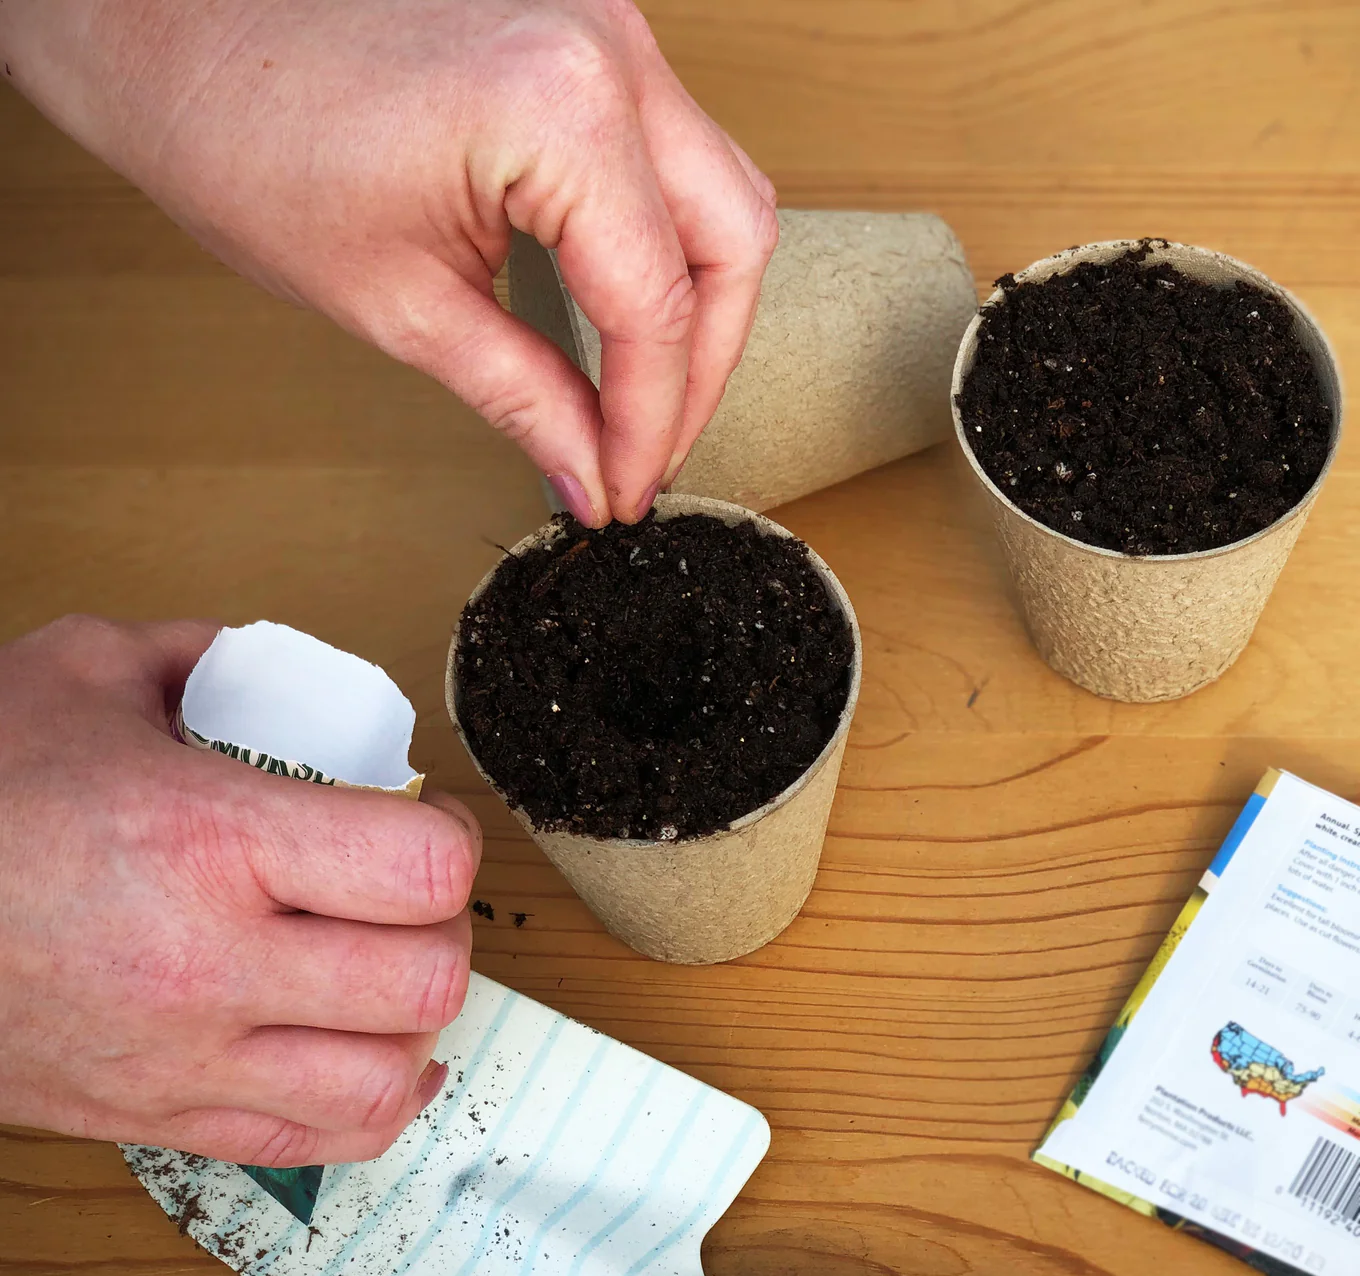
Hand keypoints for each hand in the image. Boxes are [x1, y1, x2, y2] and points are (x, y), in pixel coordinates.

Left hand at [0, 0, 777, 524]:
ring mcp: (603, 25)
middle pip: (733, 238)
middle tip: (648, 450)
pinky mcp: (582, 30)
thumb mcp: (400, 302)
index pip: (657, 306)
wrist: (166, 22)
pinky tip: (622, 308)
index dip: (653, 421)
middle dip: (704, 366)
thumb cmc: (241, 132)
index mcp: (561, 111)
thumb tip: (592, 474)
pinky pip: (668, 150)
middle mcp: (608, 49)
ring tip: (643, 394)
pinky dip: (661, 240)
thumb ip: (525, 395)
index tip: (626, 487)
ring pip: (719, 189)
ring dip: (695, 301)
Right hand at [0, 616, 478, 1165]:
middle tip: (415, 890)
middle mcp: (205, 963)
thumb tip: (277, 667)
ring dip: (416, 1019)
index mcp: (205, 838)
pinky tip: (368, 1046)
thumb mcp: (80, 671)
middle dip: (448, 926)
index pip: (419, 871)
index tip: (430, 815)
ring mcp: (180, 1057)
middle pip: (425, 981)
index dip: (454, 836)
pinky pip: (316, 1142)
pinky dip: (373, 1099)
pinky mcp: (153, 1116)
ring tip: (391, 966)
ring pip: (385, 1080)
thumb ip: (202, 653)